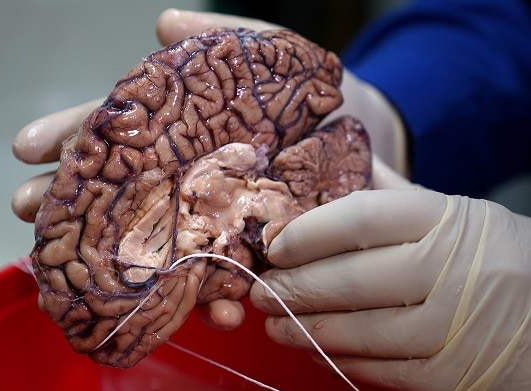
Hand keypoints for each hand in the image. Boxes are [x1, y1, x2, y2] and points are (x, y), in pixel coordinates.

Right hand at [12, 9, 409, 331]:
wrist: (366, 140)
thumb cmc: (316, 97)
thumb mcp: (275, 57)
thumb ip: (225, 37)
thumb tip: (165, 22)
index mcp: (186, 133)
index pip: (119, 130)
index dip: (73, 134)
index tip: (29, 147)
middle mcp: (190, 178)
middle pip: (123, 190)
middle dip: (74, 201)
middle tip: (29, 210)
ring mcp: (216, 219)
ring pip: (165, 247)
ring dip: (135, 266)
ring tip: (109, 273)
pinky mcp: (250, 251)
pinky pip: (226, 280)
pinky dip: (219, 298)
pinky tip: (219, 308)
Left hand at [250, 159, 530, 388]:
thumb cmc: (486, 254)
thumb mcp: (451, 212)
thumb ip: (392, 193)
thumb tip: (343, 158)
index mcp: (444, 218)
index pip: (359, 218)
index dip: (307, 233)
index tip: (274, 245)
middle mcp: (450, 269)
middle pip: (349, 279)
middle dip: (293, 287)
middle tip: (260, 291)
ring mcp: (453, 325)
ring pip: (359, 330)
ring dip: (305, 329)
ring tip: (274, 322)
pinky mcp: (454, 372)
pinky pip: (381, 368)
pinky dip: (339, 359)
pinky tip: (315, 349)